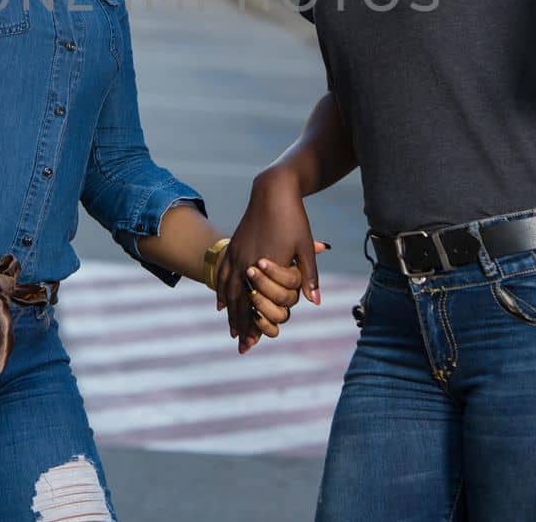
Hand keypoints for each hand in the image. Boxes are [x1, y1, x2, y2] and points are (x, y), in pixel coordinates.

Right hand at [216, 165, 326, 353]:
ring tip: (230, 329)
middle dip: (239, 324)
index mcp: (264, 266)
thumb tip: (314, 303)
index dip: (253, 324)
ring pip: (228, 290)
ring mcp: (236, 254)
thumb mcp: (305, 247)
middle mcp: (245, 262)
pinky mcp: (234, 246)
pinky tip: (220, 303)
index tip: (252, 342)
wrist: (273, 192)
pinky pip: (223, 274)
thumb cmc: (294, 219)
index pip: (255, 302)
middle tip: (240, 343)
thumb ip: (309, 277)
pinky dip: (221, 292)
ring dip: (230, 312)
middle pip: (238, 301)